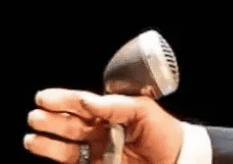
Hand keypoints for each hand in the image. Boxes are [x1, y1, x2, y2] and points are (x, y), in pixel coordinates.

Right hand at [24, 89, 182, 163]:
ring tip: (33, 130)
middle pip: (71, 122)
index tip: (45, 97)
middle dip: (52, 117)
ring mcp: (97, 149)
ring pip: (66, 141)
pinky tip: (37, 144)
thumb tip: (86, 99)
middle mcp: (102, 129)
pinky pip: (70, 159)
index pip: (84, 104)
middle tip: (37, 113)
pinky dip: (52, 151)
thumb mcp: (143, 110)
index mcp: (114, 112)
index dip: (64, 99)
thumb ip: (114, 105)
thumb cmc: (165, 133)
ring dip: (47, 136)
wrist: (178, 160)